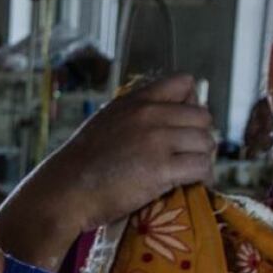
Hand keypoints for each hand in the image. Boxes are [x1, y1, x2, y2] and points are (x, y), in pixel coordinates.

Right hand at [0, 74, 214, 269]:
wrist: (66, 190)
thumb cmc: (82, 163)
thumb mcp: (106, 122)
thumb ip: (135, 114)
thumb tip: (166, 119)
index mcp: (135, 101)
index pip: (184, 83)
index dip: (189, 104)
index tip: (181, 125)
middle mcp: (149, 115)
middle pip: (203, 117)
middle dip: (199, 136)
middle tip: (187, 155)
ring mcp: (156, 140)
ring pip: (206, 143)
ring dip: (201, 159)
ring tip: (188, 172)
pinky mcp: (162, 168)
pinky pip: (201, 167)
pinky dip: (200, 178)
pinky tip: (189, 185)